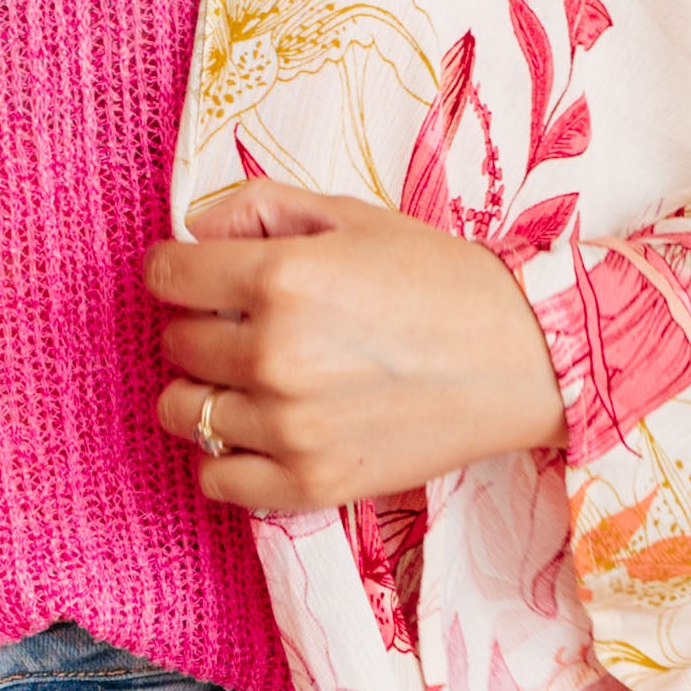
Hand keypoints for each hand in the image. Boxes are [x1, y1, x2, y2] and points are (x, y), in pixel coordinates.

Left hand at [147, 183, 564, 516]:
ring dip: (206, 392)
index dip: (178, 270)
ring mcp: (289, 427)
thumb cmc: (440, 281)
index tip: (199, 277)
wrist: (522, 359)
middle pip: (177, 343)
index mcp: (281, 277)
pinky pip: (217, 478)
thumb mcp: (353, 216)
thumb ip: (261, 207)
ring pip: (184, 412)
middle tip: (250, 327)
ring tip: (252, 382)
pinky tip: (261, 433)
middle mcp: (275, 355)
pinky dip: (226, 456)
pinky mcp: (310, 483)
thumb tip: (192, 229)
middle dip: (202, 327)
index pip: (167, 274)